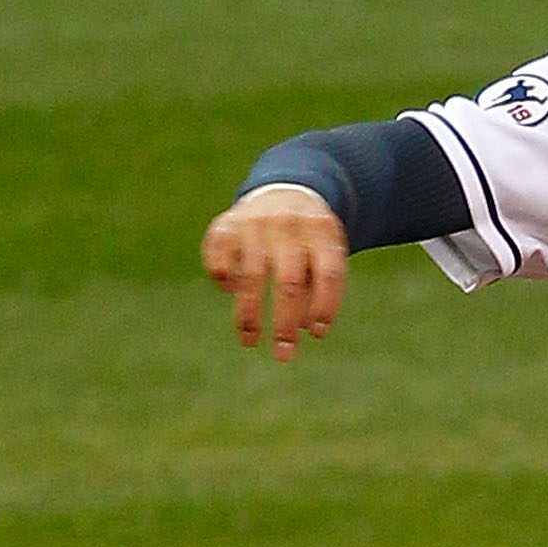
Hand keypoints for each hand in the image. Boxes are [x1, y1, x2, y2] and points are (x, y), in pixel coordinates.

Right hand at [200, 186, 348, 358]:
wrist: (284, 191)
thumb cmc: (310, 241)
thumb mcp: (326, 255)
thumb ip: (318, 289)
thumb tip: (304, 328)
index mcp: (322, 230)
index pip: (329, 273)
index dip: (324, 306)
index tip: (317, 334)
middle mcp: (288, 223)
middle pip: (290, 280)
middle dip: (286, 323)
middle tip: (284, 354)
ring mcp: (255, 222)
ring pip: (251, 275)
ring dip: (249, 315)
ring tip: (249, 341)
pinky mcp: (227, 224)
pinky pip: (219, 253)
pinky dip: (222, 275)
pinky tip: (228, 288)